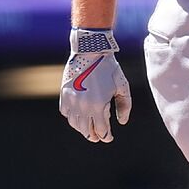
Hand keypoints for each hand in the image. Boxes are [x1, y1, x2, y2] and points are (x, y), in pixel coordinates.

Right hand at [59, 28, 131, 142]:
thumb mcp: (122, 86)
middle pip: (87, 131)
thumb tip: (122, 122)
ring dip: (83, 128)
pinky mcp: (64, 94)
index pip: (102, 131)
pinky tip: (79, 115)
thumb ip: (124, 106)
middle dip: (95, 136)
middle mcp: (83, 106)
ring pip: (75, 124)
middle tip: (100, 135)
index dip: (106, 137)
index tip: (109, 137)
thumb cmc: (109, 68)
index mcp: (99, 106)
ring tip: (89, 127)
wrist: (90, 50)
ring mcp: (72, 100)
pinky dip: (72, 117)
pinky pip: (66, 113)